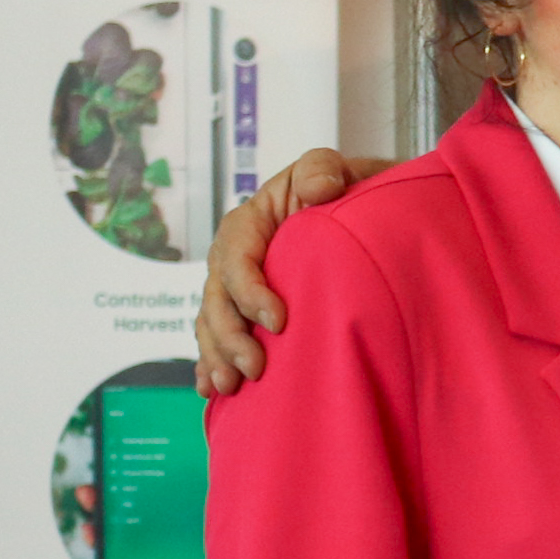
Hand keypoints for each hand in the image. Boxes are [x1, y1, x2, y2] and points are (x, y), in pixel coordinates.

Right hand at [196, 147, 387, 397]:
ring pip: (212, 324)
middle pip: (217, 300)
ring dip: (217, 356)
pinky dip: (210, 363)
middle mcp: (232, 258)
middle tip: (255, 368)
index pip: (237, 260)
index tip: (280, 321)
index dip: (251, 292)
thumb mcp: (331, 169)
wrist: (349, 209)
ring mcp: (233, 287)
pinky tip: (211, 389)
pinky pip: (217, 338)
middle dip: (230, 337)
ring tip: (231, 386)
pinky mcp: (241, 310)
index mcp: (247, 225)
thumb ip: (321, 171)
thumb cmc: (339, 189)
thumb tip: (320, 187)